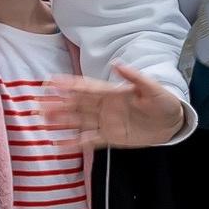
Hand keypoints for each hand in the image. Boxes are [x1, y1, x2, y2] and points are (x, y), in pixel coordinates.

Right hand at [36, 64, 189, 149]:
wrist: (171, 122)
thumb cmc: (163, 101)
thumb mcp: (153, 89)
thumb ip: (136, 77)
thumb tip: (118, 64)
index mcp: (113, 93)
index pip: (87, 87)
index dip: (69, 84)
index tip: (51, 82)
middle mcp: (105, 106)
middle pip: (77, 104)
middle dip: (58, 103)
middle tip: (38, 104)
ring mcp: (106, 122)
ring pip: (79, 120)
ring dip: (62, 121)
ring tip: (43, 121)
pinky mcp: (110, 137)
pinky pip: (90, 139)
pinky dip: (75, 143)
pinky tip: (59, 145)